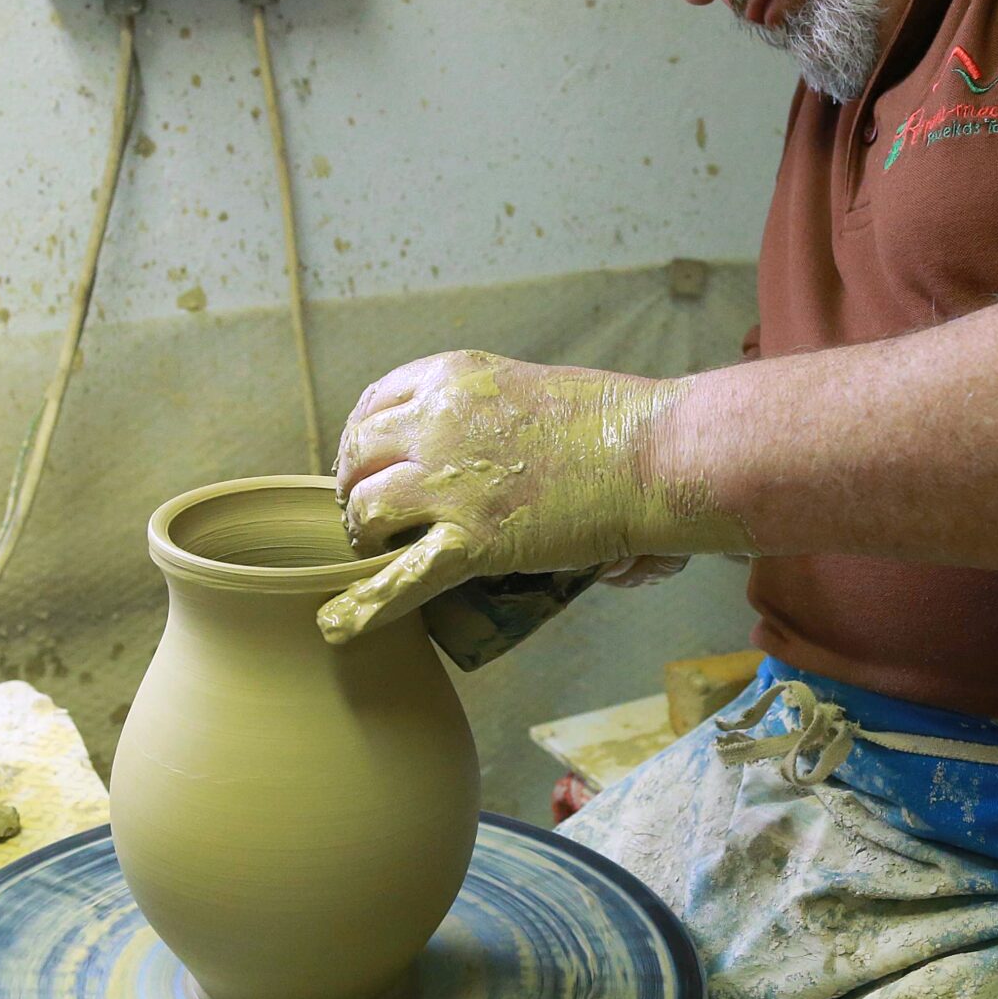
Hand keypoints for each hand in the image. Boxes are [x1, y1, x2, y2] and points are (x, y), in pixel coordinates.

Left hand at [318, 351, 751, 642]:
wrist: (654, 454)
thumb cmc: (613, 421)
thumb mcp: (530, 387)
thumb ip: (485, 412)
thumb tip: (471, 446)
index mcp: (452, 377)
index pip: (373, 404)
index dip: (363, 440)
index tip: (369, 464)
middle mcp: (437, 421)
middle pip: (357, 455)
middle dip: (354, 486)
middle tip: (371, 515)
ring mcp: (449, 482)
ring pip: (364, 509)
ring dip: (365, 534)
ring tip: (378, 552)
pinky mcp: (471, 540)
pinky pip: (398, 577)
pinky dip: (367, 602)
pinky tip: (343, 621)